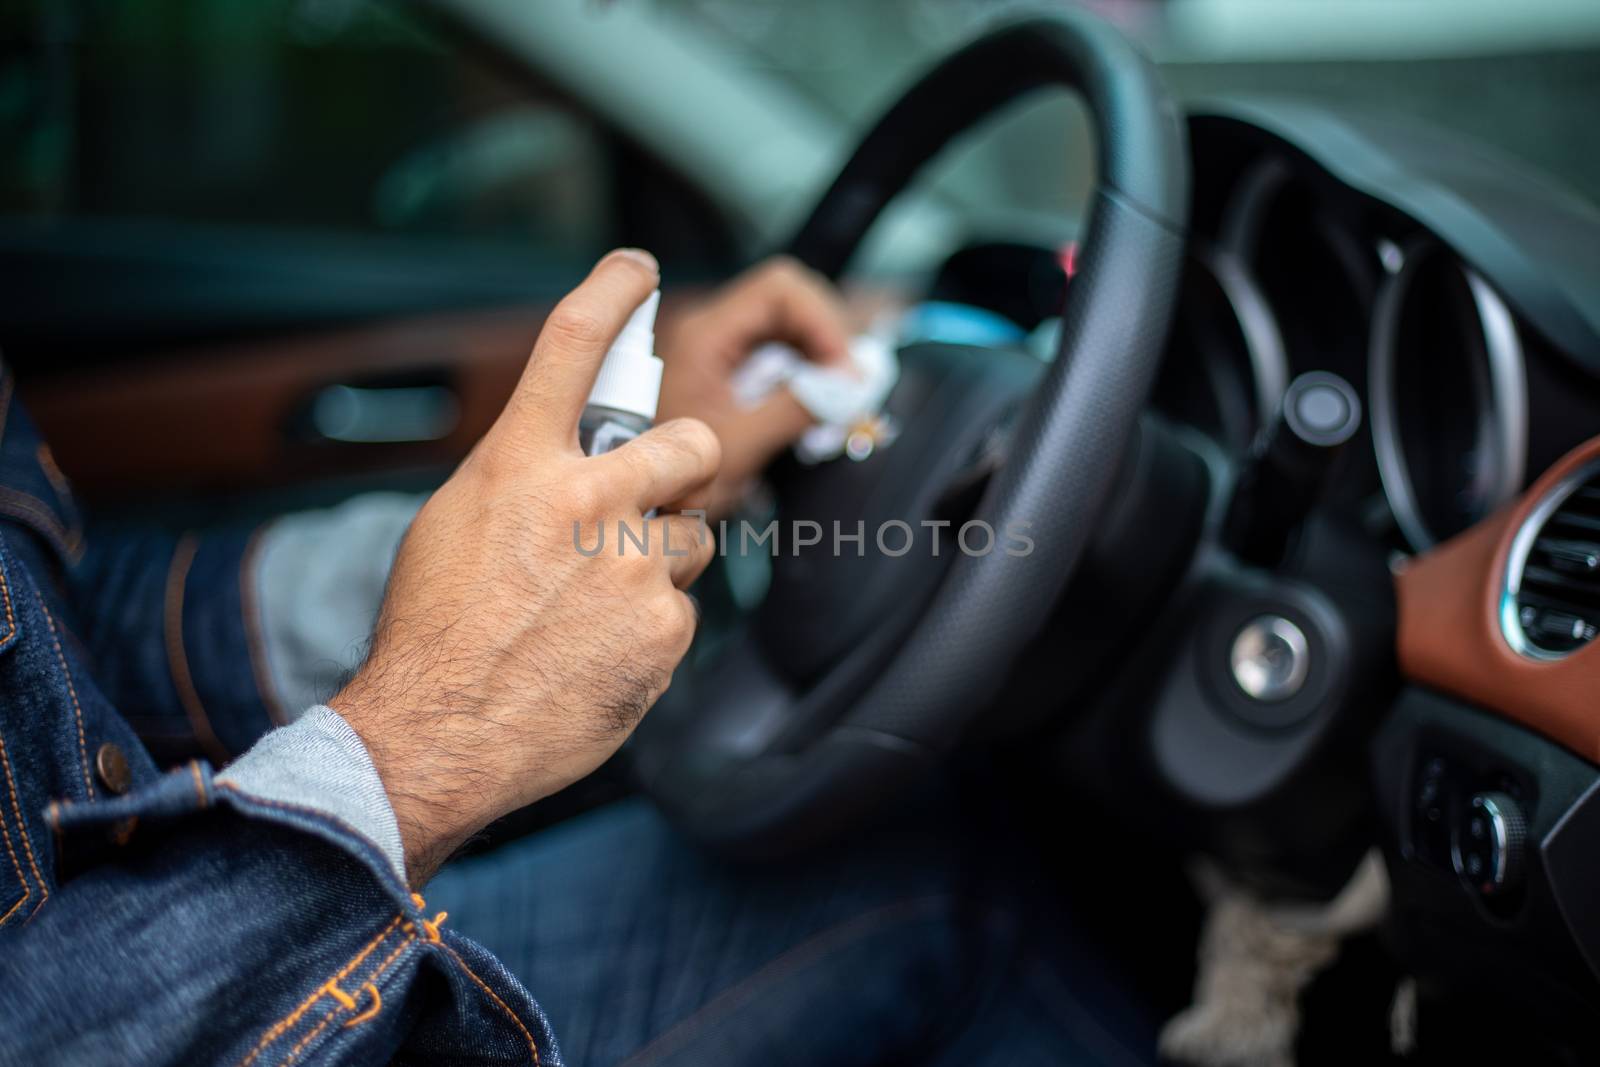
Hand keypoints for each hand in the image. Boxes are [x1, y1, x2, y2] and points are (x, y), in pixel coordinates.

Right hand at [332, 249, 719, 883]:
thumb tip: (570, 465)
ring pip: (692, 538)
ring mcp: (634, 564)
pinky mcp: (666, 626)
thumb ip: (523, 482)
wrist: (438, 733)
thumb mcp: (454, 526)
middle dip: (686, 466)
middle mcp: (587, 500)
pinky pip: (681, 611)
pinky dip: (649, 630)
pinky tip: (599, 655)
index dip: (613, 293)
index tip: (639, 270)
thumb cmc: (435, 631)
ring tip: (596, 608)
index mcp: (519, 466)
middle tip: (656, 496)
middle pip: (691, 442)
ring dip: (659, 563)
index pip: (571, 347)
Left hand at [656, 256, 851, 516]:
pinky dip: (804, 371)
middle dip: (827, 335)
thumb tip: (851, 384)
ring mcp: (718, 347)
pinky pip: (775, 352)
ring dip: (819, 354)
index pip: (780, 290)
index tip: (845, 370)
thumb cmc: (671, 485)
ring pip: (786, 325)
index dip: (823, 321)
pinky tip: (814, 405)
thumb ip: (795, 407)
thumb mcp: (741, 446)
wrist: (632, 514)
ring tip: (836, 399)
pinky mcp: (726, 369)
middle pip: (787, 300)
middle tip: (848, 385)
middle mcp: (709, 329)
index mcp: (704, 335)